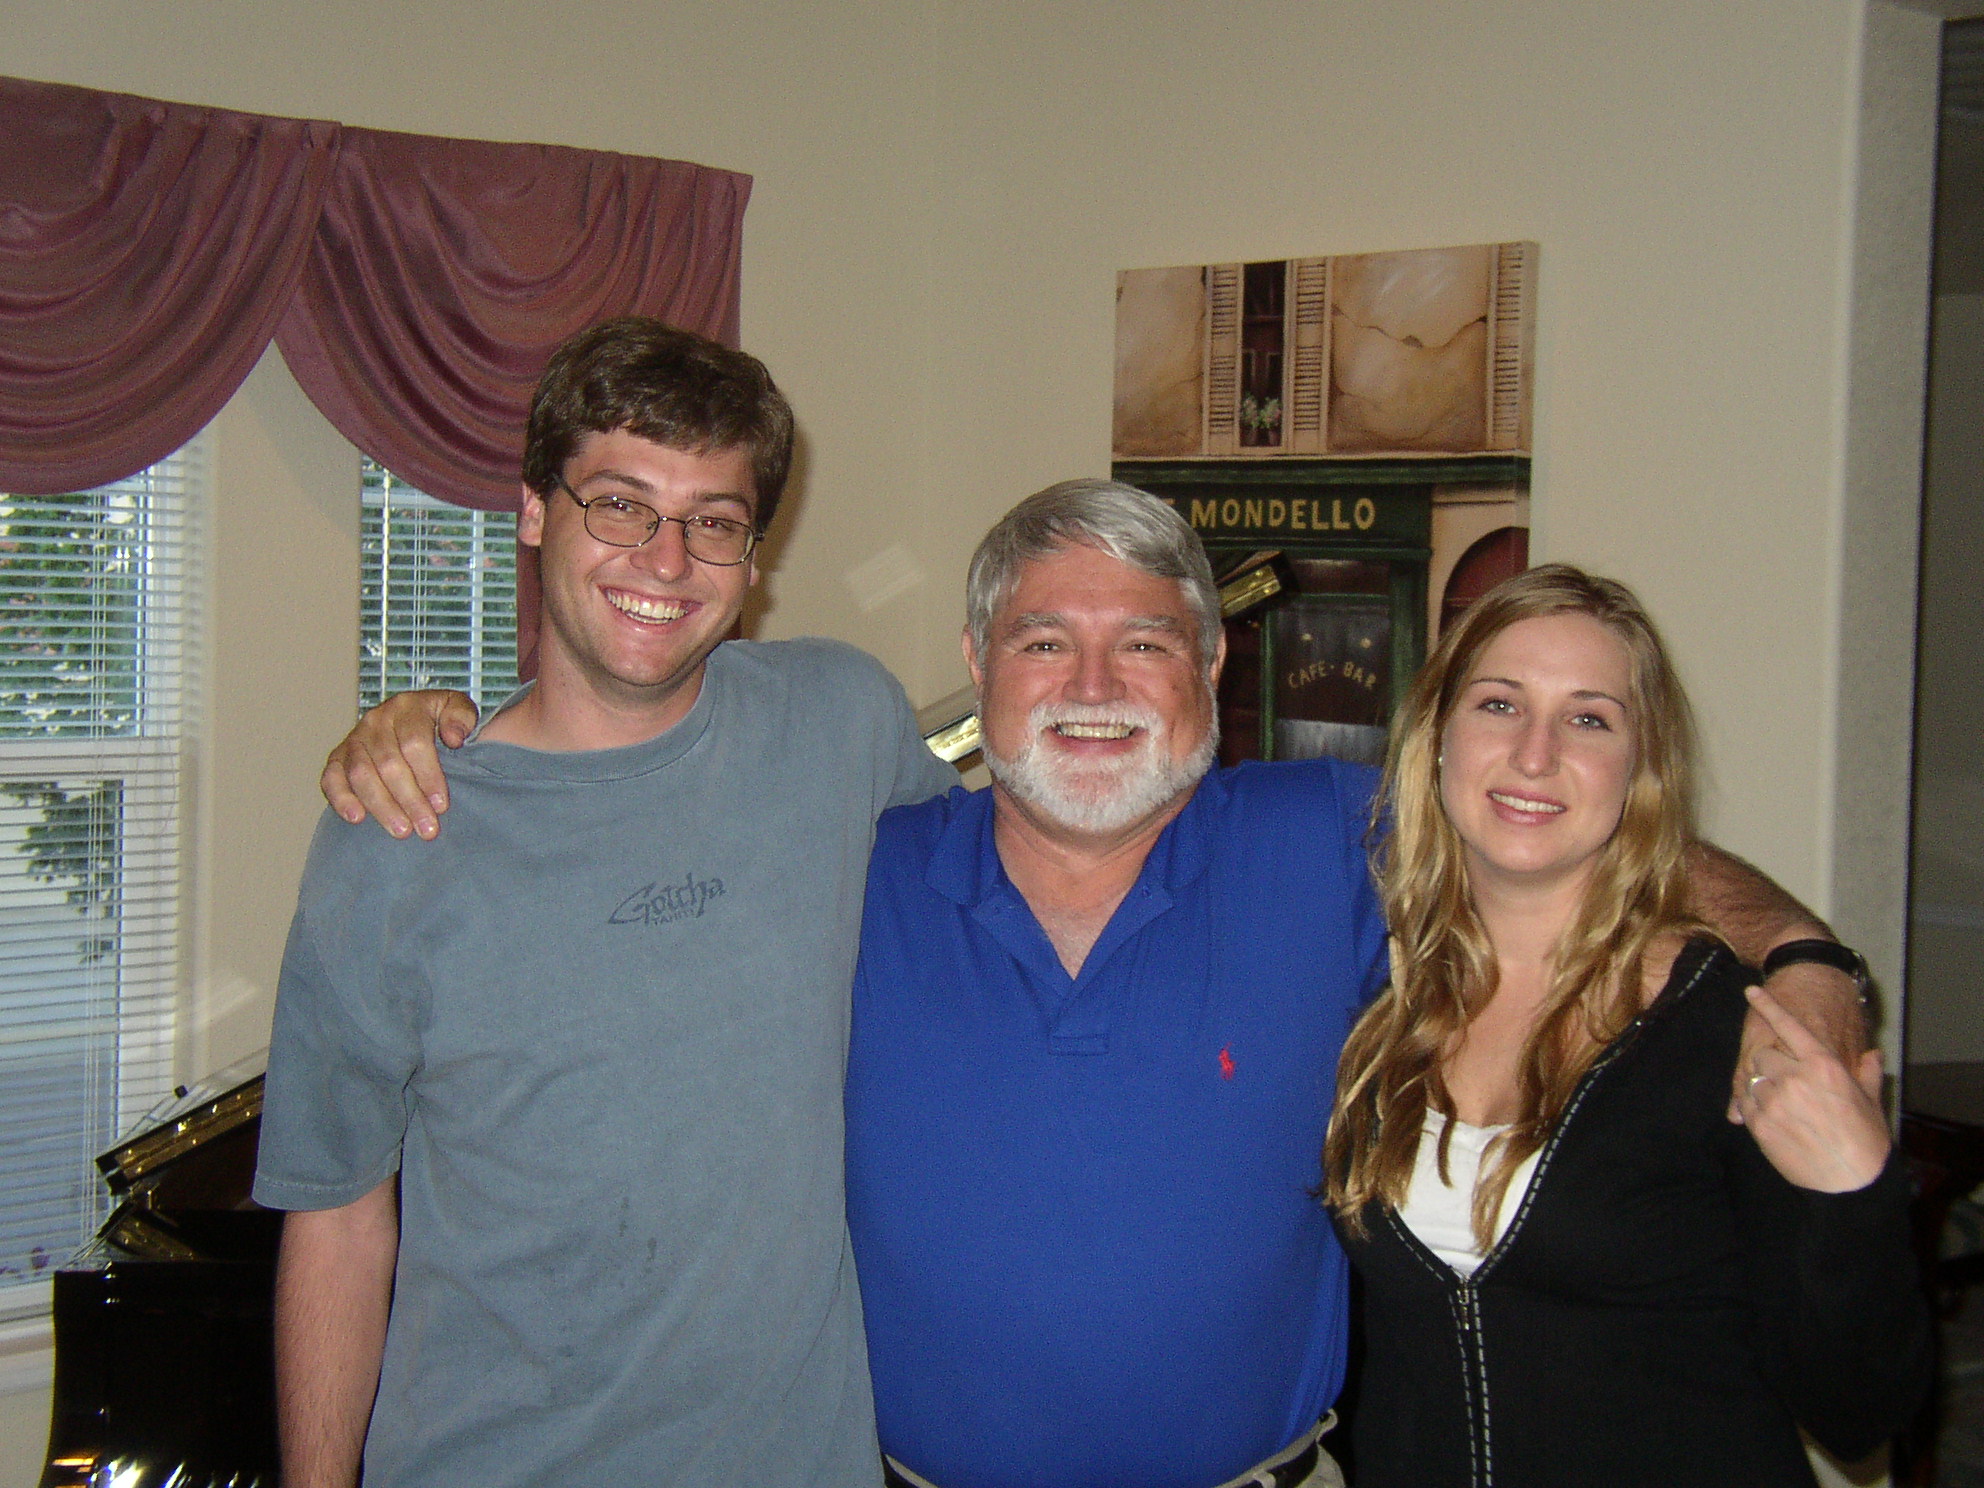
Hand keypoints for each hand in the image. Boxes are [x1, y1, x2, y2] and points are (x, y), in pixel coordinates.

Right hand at [320, 691, 477, 838]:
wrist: (413, 718)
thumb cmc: (440, 720)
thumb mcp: (458, 709)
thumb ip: (462, 717)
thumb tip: (453, 738)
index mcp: (407, 707)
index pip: (415, 743)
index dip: (428, 776)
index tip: (442, 805)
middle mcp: (376, 720)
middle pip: (389, 763)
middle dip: (410, 800)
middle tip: (427, 829)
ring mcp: (354, 739)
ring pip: (362, 774)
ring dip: (382, 806)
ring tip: (402, 831)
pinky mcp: (337, 758)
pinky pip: (331, 778)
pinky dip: (341, 798)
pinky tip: (356, 818)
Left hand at [1732, 985, 1889, 1191]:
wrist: (1850, 1182)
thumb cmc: (1865, 1140)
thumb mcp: (1870, 1101)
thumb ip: (1868, 1072)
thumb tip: (1872, 1053)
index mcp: (1823, 1066)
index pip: (1789, 1026)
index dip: (1768, 1006)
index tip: (1752, 991)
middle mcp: (1795, 1077)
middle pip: (1763, 1054)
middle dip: (1770, 1064)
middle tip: (1785, 1081)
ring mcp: (1775, 1100)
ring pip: (1751, 1078)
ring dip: (1760, 1086)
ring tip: (1781, 1104)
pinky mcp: (1760, 1124)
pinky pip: (1744, 1103)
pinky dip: (1750, 1106)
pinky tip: (1768, 1116)